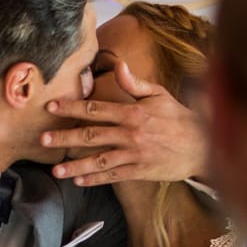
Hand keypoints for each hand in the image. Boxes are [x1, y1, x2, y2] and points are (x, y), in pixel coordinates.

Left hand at [39, 61, 206, 185]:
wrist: (203, 144)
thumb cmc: (178, 117)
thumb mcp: (158, 95)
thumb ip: (134, 83)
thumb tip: (118, 65)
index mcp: (133, 112)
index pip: (96, 108)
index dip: (72, 107)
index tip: (52, 108)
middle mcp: (131, 133)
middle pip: (91, 135)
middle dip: (65, 137)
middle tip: (43, 140)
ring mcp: (135, 153)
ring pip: (99, 160)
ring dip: (76, 165)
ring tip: (56, 171)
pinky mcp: (140, 171)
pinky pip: (113, 175)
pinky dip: (95, 179)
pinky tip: (79, 181)